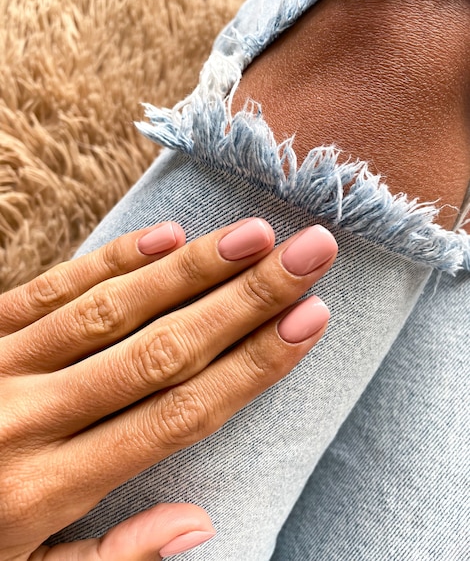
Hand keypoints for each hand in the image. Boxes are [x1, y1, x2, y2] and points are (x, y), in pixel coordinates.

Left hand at [0, 218, 336, 559]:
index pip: (180, 415)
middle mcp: (29, 418)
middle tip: (309, 254)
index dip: (254, 367)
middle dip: (246, 298)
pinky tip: (165, 236)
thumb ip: (109, 560)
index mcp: (48, 490)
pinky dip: (109, 260)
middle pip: (163, 349)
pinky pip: (47, 289)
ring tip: (255, 236)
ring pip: (112, 309)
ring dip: (191, 269)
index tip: (310, 321)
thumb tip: (196, 522)